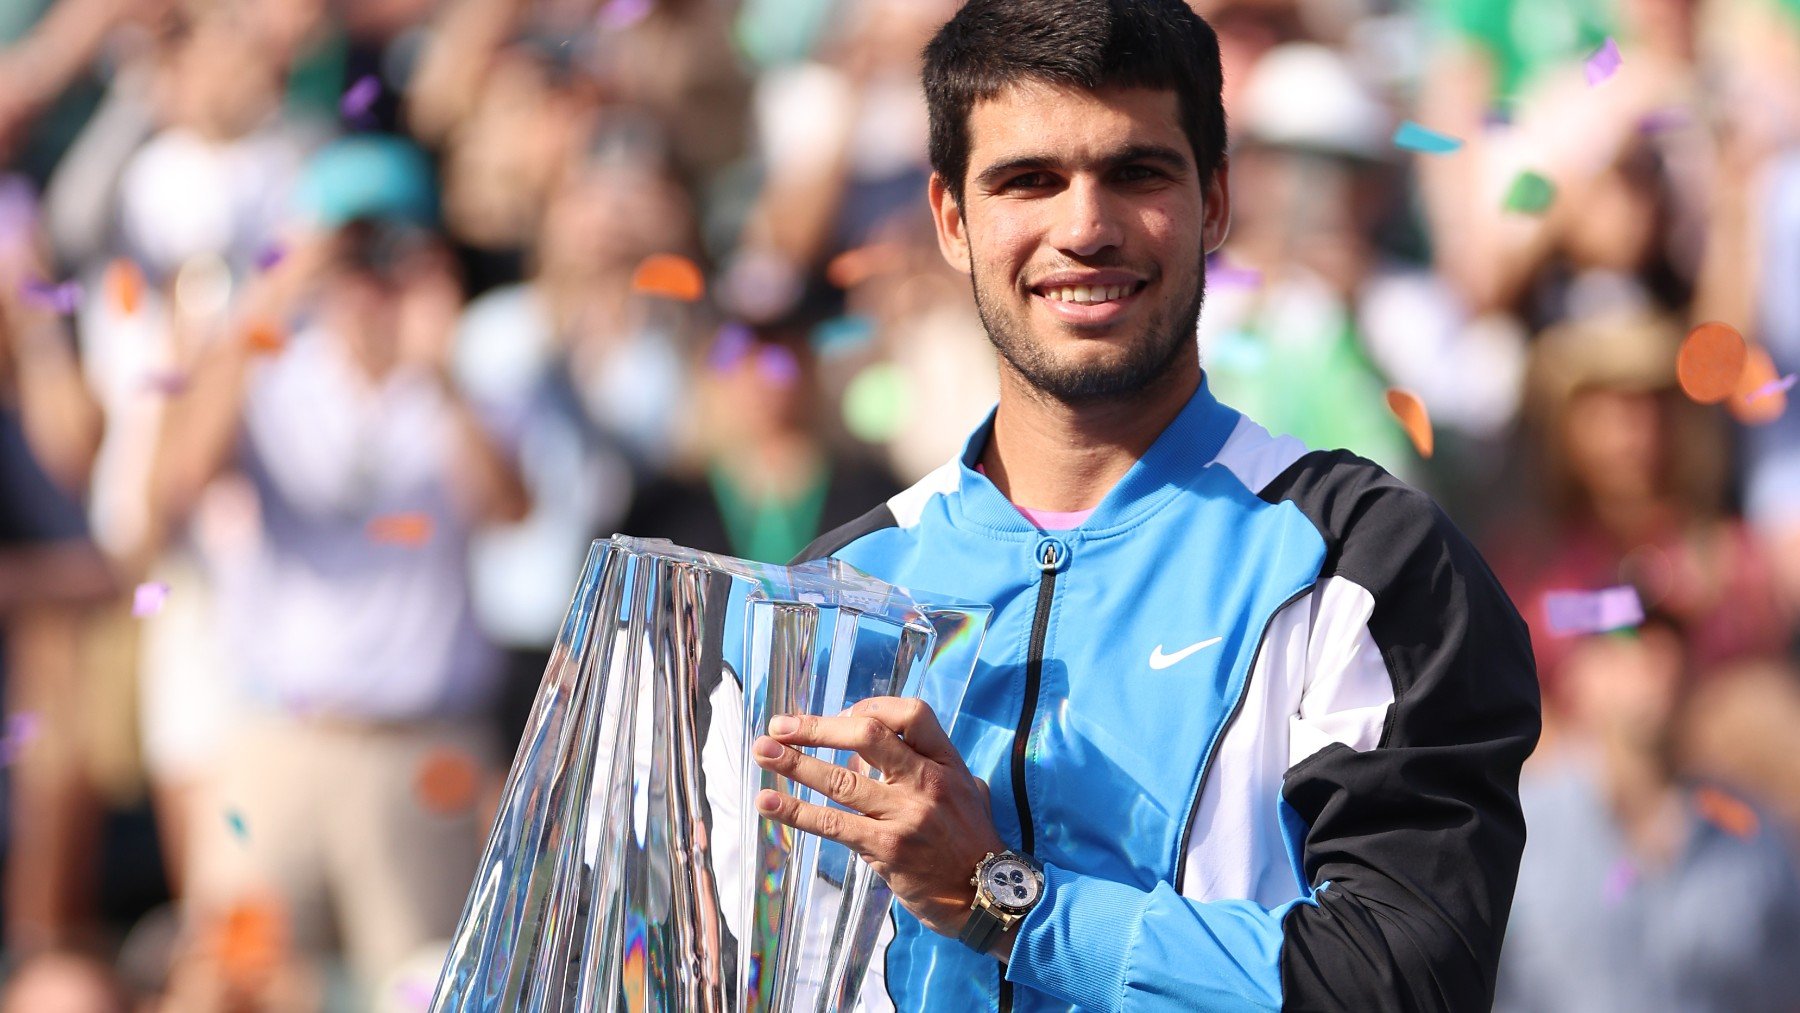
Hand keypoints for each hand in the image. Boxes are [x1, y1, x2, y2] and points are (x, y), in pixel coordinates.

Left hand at [752, 697, 1005, 940]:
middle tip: (780, 725)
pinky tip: (768, 804)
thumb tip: (891, 750)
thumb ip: (933, 767)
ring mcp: (905, 814)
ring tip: (761, 751)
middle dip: (817, 727)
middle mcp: (926, 781)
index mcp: (946, 762)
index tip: (844, 713)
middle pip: (866, 735)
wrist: (990, 899)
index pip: (912, 714)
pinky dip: (796, 813)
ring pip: (841, 779)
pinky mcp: (886, 848)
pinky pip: (833, 825)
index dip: (872, 707)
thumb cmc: (973, 843)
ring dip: (795, 763)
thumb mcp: (967, 792)